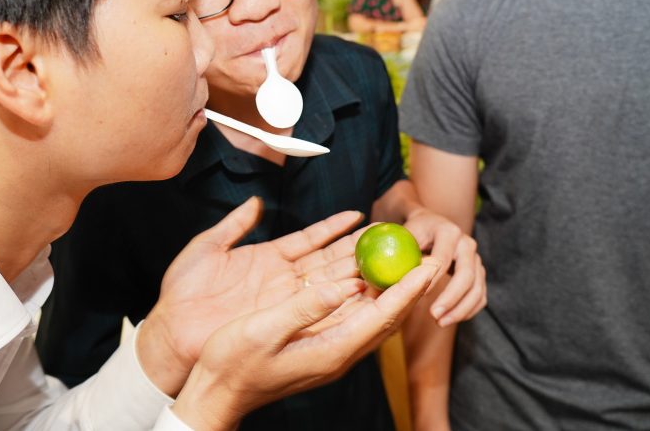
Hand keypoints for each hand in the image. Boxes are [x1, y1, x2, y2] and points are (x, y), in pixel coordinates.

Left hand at [138, 197, 364, 394]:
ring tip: (384, 256)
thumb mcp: (207, 247)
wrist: (172, 330)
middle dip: (357, 247)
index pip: (310, 238)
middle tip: (386, 236)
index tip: (359, 216)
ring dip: (356, 269)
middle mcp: (282, 278)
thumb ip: (234, 224)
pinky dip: (339, 296)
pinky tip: (362, 286)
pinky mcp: (282, 318)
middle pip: (328, 259)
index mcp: (267, 257)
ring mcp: (284, 299)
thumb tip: (254, 201)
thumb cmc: (182, 291)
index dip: (334, 227)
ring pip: (329, 280)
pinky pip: (316, 305)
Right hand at [171, 257, 442, 430]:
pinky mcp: (321, 347)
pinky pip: (356, 318)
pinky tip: (369, 278)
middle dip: (412, 287)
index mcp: (332, 350)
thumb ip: (304, 307)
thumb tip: (344, 285)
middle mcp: (339, 352)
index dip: (408, 289)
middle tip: (431, 257)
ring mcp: (331, 351)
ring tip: (410, 262)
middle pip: (388, 317)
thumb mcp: (265, 330)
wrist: (218, 392)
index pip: (382, 315)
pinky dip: (370, 296)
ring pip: (374, 317)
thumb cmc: (234, 362)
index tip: (429, 265)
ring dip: (394, 289)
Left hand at [402, 207, 485, 326]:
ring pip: (477, 288)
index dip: (432, 280)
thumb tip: (383, 275)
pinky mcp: (479, 272)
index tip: (419, 297)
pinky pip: (480, 295)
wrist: (429, 224)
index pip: (443, 259)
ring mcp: (475, 258)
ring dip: (460, 309)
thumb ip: (398, 251)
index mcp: (447, 231)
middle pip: (466, 275)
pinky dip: (468, 310)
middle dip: (451, 299)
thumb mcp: (404, 234)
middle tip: (435, 316)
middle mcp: (466, 243)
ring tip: (440, 322)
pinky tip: (450, 319)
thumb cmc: (412, 232)